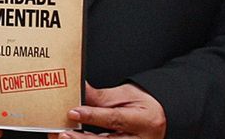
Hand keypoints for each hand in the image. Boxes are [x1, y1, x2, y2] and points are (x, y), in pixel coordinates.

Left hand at [49, 82, 165, 138]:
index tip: (74, 111)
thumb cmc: (145, 103)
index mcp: (143, 120)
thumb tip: (80, 90)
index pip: (114, 119)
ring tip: (65, 137)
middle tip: (63, 132)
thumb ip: (102, 97)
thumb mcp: (126, 94)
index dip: (92, 116)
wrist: (161, 115)